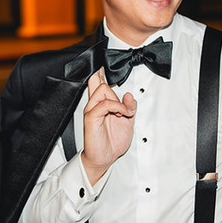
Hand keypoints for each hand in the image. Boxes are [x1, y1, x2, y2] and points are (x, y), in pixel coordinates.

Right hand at [81, 69, 136, 184]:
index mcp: (102, 104)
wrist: (104, 158)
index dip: (100, 73)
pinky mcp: (91, 117)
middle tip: (125, 109)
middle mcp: (95, 104)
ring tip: (124, 113)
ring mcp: (92, 110)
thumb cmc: (112, 141)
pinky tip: (121, 114)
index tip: (103, 64)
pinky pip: (104, 104)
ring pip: (103, 90)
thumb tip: (129, 95)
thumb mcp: (128, 122)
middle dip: (116, 91)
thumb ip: (130, 107)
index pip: (99, 83)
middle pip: (101, 83)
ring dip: (118, 100)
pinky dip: (116, 107)